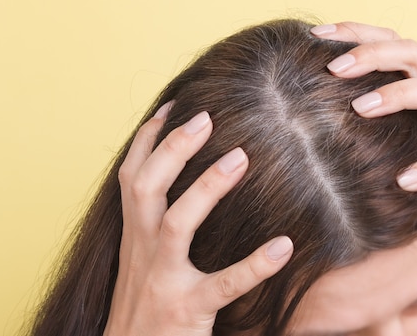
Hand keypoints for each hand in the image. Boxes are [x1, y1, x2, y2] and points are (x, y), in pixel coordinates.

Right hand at [103, 102, 292, 335]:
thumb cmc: (143, 303)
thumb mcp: (140, 259)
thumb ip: (155, 224)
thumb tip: (180, 187)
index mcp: (135, 235)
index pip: (132, 176)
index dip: (148, 139)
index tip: (173, 106)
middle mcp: (143, 250)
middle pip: (146, 187)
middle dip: (172, 149)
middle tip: (206, 117)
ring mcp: (164, 280)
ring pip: (177, 225)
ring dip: (206, 189)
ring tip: (240, 157)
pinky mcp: (188, 309)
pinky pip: (224, 284)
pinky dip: (254, 264)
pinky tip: (284, 245)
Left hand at [310, 22, 416, 215]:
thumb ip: (395, 105)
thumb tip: (336, 104)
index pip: (391, 43)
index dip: (356, 33)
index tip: (316, 33)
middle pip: (411, 54)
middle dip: (371, 55)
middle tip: (331, 67)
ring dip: (396, 96)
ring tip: (359, 108)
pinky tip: (403, 180)